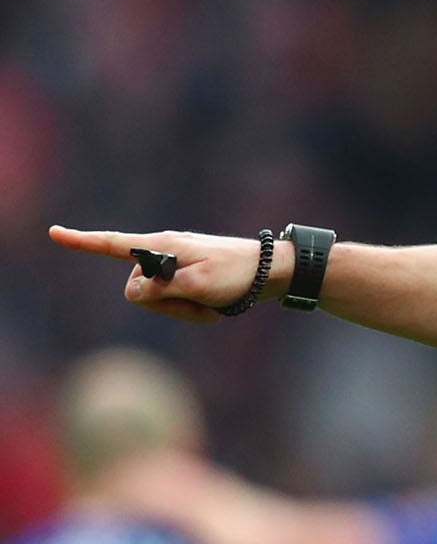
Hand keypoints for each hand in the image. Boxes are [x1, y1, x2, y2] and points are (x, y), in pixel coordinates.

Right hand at [48, 226, 288, 322]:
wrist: (274, 273)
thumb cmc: (238, 274)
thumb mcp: (198, 285)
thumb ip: (160, 289)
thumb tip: (132, 292)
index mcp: (162, 246)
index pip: (113, 244)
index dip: (82, 242)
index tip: (54, 233)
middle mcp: (164, 254)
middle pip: (138, 289)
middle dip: (165, 305)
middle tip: (201, 305)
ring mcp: (176, 268)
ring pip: (159, 302)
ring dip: (183, 311)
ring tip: (212, 307)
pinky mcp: (188, 280)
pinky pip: (177, 304)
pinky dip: (193, 311)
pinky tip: (216, 310)